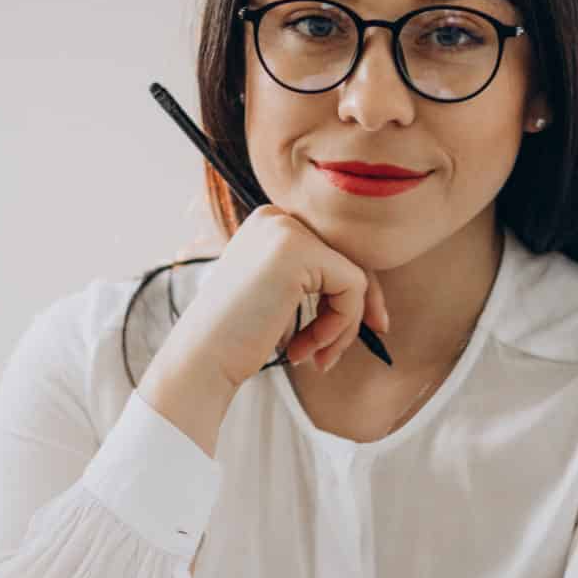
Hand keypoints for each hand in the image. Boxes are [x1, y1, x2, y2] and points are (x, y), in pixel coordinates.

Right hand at [155, 205, 389, 390]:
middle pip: (349, 258)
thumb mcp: (277, 295)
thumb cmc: (236, 338)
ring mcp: (287, 231)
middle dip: (354, 310)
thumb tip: (375, 292)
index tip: (353, 333)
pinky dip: (341, 325)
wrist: (202, 360)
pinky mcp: (300, 252)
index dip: (348, 295)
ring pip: (356, 276)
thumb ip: (314, 279)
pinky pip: (354, 288)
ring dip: (343, 326)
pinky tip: (307, 349)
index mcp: (268, 222)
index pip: (332, 251)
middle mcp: (277, 217)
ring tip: (315, 357)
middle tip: (339, 352)